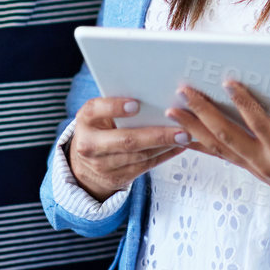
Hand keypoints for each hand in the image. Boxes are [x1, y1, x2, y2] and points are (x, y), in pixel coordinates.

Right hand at [65, 96, 188, 201]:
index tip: (137, 104)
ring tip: (185, 136)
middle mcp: (89, 144)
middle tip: (181, 128)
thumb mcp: (99, 114)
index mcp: (84, 120)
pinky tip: (178, 146)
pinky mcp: (117, 178)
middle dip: (156, 135)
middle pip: (125, 140)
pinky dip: (164, 155)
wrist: (84, 165)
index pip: (96, 110)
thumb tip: (151, 91)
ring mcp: (102, 165)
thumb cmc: (98, 128)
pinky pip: (145, 166)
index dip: (115, 107)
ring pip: (139, 156)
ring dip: (165, 146)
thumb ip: (117, 104)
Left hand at [167, 81, 269, 239]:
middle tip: (185, 90)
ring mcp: (255, 167)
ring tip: (172, 109)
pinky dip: (201, 143)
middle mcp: (266, 163)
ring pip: (218, 146)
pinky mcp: (251, 168)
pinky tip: (182, 132)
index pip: (261, 125)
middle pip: (228, 135)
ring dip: (194, 128)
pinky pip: (221, 155)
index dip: (244, 104)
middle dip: (204, 112)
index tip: (228, 82)